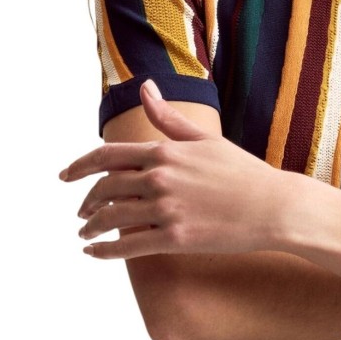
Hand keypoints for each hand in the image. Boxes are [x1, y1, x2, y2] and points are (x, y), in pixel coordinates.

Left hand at [59, 79, 287, 258]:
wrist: (276, 207)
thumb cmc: (245, 173)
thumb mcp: (206, 140)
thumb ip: (169, 118)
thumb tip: (145, 86)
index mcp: (164, 151)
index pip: (106, 156)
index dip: (79, 167)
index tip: (64, 177)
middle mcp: (160, 177)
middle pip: (105, 189)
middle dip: (87, 203)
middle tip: (81, 213)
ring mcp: (167, 208)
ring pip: (111, 219)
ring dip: (91, 228)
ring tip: (85, 234)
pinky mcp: (176, 238)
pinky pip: (128, 247)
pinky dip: (105, 251)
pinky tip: (95, 253)